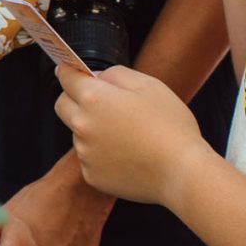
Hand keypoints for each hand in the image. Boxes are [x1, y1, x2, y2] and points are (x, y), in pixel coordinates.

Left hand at [53, 60, 210, 206]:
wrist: (182, 173)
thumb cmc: (170, 126)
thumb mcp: (149, 85)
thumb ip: (116, 74)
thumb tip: (98, 77)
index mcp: (94, 99)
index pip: (66, 77)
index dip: (68, 71)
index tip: (68, 70)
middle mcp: (82, 125)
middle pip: (62, 106)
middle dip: (73, 99)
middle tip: (98, 102)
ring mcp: (85, 153)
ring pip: (78, 134)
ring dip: (92, 129)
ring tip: (127, 135)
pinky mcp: (92, 176)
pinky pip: (90, 159)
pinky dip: (102, 155)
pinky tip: (128, 156)